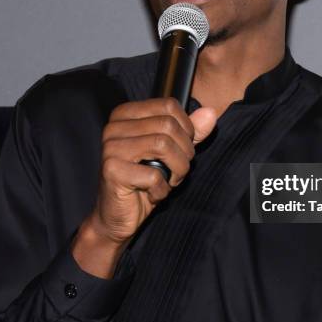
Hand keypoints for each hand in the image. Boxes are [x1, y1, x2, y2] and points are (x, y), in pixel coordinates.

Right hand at [72, 98, 216, 276]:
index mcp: (126, 115)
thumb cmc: (144, 181)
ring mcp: (111, 148)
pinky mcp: (112, 170)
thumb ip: (190, 132)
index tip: (183, 148)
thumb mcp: (173, 152)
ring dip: (177, 169)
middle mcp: (114, 127)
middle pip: (168, 125)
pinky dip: (162, 189)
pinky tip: (153, 194)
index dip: (186, 128)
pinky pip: (153, 175)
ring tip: (170, 180)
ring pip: (163, 145)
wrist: (117, 216)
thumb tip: (210, 113)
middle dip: (184, 152)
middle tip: (178, 169)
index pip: (168, 105)